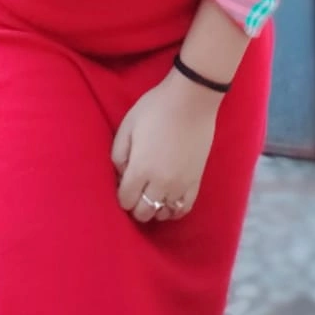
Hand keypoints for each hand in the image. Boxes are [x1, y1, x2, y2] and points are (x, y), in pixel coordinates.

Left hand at [111, 70, 220, 223]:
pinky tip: (169, 200)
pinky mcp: (196, 180)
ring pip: (163, 214)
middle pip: (143, 212)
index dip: (121, 195)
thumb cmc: (155, 109)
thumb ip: (118, 154)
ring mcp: (180, 184)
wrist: (191, 100)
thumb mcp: (127, 126)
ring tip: (152, 193)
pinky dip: (174, 209)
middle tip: (136, 190)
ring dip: (154, 207)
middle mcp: (160, 183)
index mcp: (140, 169)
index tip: (123, 183)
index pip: (125, 200)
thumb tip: (121, 175)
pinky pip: (184, 208)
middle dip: (136, 205)